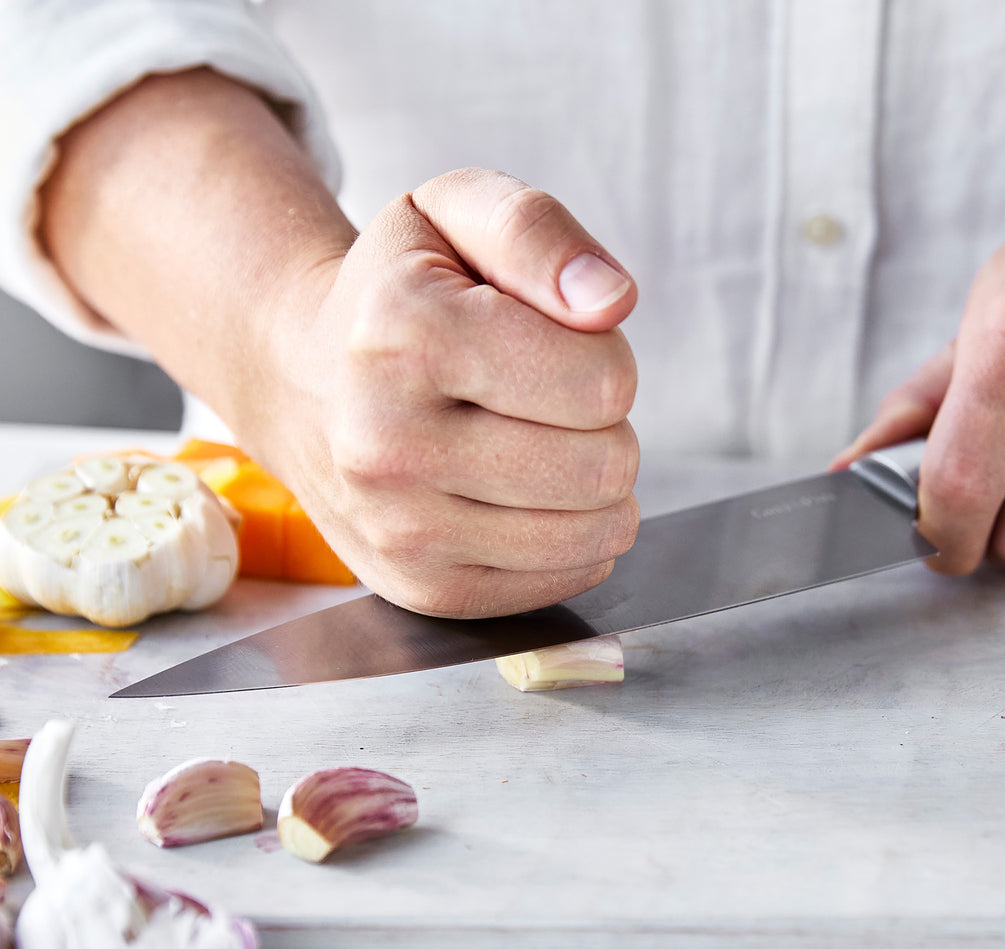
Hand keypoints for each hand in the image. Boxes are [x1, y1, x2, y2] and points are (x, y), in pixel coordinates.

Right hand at [256, 169, 639, 616]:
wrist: (302, 384)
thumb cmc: (398, 296)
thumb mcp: (455, 214)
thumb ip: (539, 232)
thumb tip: (611, 301)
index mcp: (403, 336)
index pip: (603, 383)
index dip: (603, 357)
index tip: (548, 344)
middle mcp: (387, 445)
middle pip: (605, 467)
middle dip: (602, 427)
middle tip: (541, 401)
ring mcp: (401, 532)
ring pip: (596, 532)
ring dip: (591, 486)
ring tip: (532, 445)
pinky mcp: (425, 588)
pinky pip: (567, 576)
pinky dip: (569, 536)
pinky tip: (518, 495)